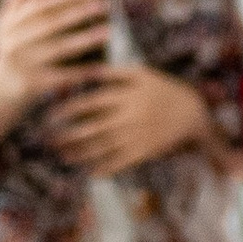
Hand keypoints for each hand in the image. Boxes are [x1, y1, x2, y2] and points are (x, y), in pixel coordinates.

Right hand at [0, 0, 108, 113]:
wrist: (2, 89)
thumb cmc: (12, 50)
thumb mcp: (6, 25)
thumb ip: (16, 0)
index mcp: (9, 25)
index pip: (39, 6)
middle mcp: (14, 43)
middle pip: (51, 25)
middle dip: (79, 13)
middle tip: (105, 5)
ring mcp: (24, 64)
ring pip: (59, 49)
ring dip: (85, 39)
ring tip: (108, 31)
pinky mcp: (34, 85)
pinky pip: (63, 76)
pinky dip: (83, 71)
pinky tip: (102, 65)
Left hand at [47, 63, 211, 176]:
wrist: (193, 112)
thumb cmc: (163, 89)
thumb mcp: (141, 74)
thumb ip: (113, 72)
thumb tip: (86, 69)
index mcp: (126, 95)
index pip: (90, 102)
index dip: (68, 109)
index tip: (50, 115)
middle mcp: (128, 117)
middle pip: (92, 128)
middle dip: (68, 136)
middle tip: (49, 140)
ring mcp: (136, 136)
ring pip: (103, 147)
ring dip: (81, 154)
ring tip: (63, 157)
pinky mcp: (144, 151)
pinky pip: (121, 162)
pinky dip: (105, 168)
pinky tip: (90, 172)